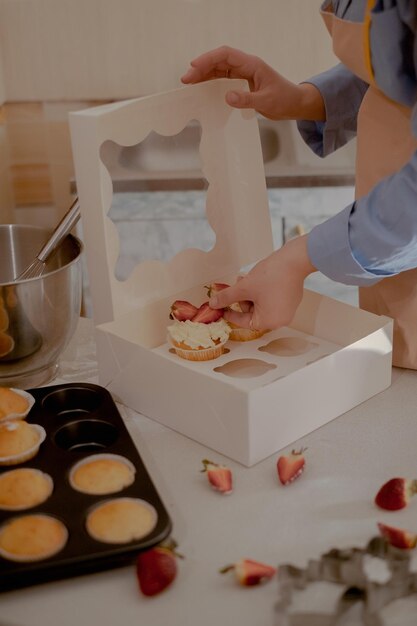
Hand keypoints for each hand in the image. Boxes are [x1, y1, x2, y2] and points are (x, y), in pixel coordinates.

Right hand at [181, 46, 324, 121]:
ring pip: (218, 69)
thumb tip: (228, 97)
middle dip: (201, 67)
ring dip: (203, 74)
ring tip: (188, 83)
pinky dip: (210, 82)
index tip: (194, 67)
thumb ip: (247, 100)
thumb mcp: (267, 101)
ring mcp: (242, 74)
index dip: (209, 59)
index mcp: (252, 64)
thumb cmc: (285, 100)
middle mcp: (245, 66)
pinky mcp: (241, 83)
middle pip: (219, 61)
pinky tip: (201, 88)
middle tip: (186, 79)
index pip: (226, 55)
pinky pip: (222, 79)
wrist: (294, 104)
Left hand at [209, 235, 315, 329]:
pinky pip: (272, 300)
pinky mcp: (292, 299)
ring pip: (262, 305)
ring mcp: (288, 310)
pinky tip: (258, 279)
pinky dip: (262, 292)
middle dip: (243, 299)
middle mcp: (280, 320)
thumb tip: (213, 304)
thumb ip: (227, 298)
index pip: (244, 321)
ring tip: (246, 279)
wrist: (294, 260)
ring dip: (251, 294)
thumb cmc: (270, 276)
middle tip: (237, 285)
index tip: (221, 307)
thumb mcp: (244, 288)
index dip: (230, 313)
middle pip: (253, 313)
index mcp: (268, 322)